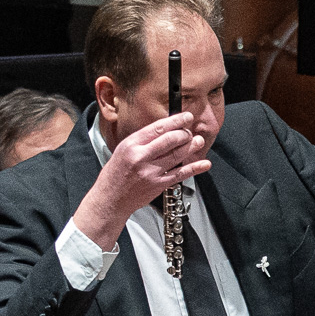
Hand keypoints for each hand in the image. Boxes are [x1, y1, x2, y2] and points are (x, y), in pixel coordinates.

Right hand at [73, 112, 207, 249]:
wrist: (110, 198)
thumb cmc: (116, 174)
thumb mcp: (123, 150)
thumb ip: (143, 140)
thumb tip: (166, 129)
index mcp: (131, 144)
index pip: (158, 128)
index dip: (176, 121)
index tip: (186, 117)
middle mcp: (141, 157)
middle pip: (170, 140)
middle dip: (184, 133)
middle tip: (189, 132)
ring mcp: (151, 172)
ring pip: (177, 155)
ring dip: (191, 146)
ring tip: (198, 141)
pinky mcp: (159, 185)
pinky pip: (181, 174)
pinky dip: (195, 168)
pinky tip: (204, 163)